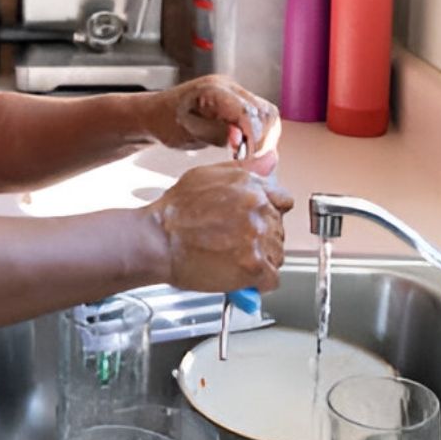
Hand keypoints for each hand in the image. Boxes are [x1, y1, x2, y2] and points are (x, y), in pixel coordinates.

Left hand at [141, 75, 280, 158]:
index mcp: (213, 90)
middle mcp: (229, 86)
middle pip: (265, 112)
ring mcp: (235, 92)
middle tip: (252, 163)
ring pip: (267, 114)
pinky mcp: (237, 102)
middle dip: (264, 141)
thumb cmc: (165, 122)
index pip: (248, 112)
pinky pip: (260, 117)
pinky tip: (246, 149)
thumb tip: (243, 140)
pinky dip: (260, 134)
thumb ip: (217, 134)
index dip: (255, 137)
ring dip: (265, 138)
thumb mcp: (188, 132)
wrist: (155, 113)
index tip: (250, 159)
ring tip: (250, 157)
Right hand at [147, 152, 292, 292]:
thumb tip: (270, 158)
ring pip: (277, 254)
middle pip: (279, 229)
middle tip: (234, 242)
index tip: (257, 221)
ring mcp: (258, 238)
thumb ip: (244, 169)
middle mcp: (258, 209)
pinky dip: (257, 281)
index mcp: (250, 186)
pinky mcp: (254, 266)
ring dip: (260, 259)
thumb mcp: (206, 175)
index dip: (270, 212)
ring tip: (232, 257)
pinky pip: (272, 278)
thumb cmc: (174, 210)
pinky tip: (238, 273)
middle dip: (261, 237)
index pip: (283, 200)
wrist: (157, 239)